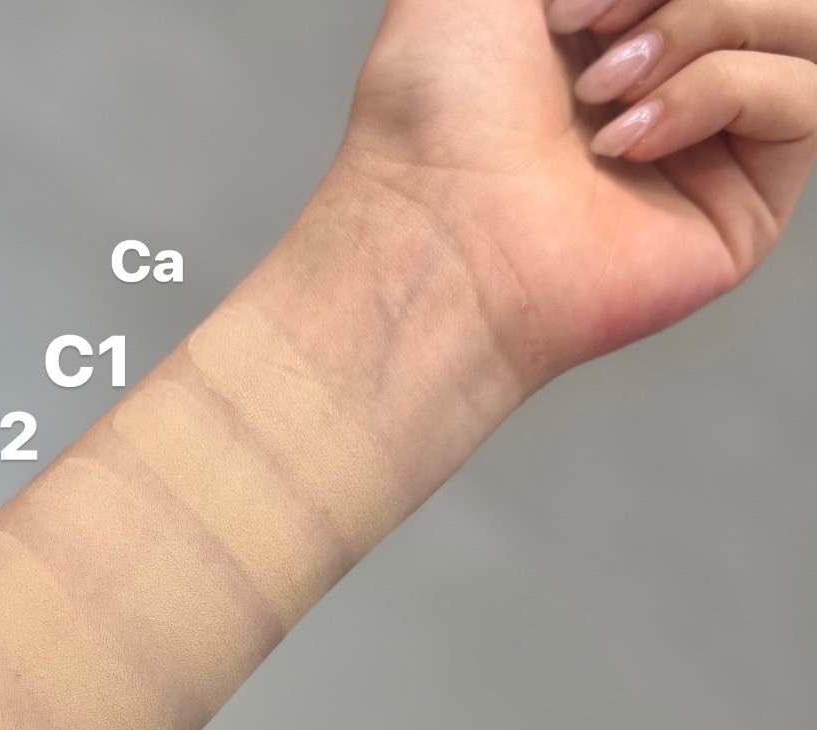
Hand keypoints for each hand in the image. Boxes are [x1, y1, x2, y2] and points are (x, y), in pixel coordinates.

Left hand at [335, 0, 816, 384]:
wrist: (430, 227)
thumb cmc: (432, 109)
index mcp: (614, 19)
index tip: (562, 6)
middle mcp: (669, 77)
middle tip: (588, 37)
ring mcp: (713, 144)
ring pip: (800, 22)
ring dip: (706, 23)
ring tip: (603, 89)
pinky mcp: (745, 207)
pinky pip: (805, 97)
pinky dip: (721, 90)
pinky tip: (629, 138)